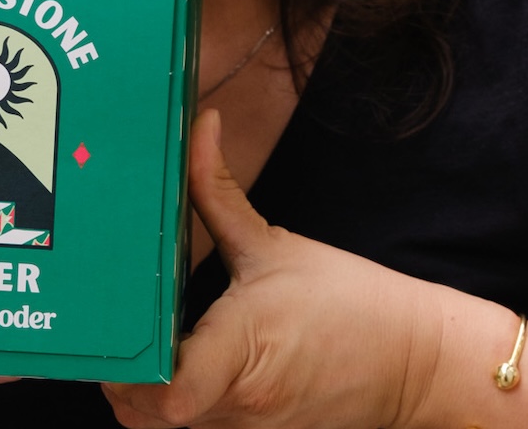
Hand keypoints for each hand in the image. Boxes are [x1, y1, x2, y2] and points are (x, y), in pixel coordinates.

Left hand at [101, 110, 439, 428]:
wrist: (415, 363)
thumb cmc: (350, 302)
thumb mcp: (274, 242)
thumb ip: (218, 190)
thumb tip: (198, 129)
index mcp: (243, 349)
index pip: (172, 391)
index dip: (134, 374)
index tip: (117, 338)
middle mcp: (240, 401)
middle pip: (145, 412)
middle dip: (119, 375)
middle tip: (112, 327)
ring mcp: (247, 427)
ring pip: (161, 427)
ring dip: (140, 391)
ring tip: (138, 340)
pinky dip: (170, 402)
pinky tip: (173, 362)